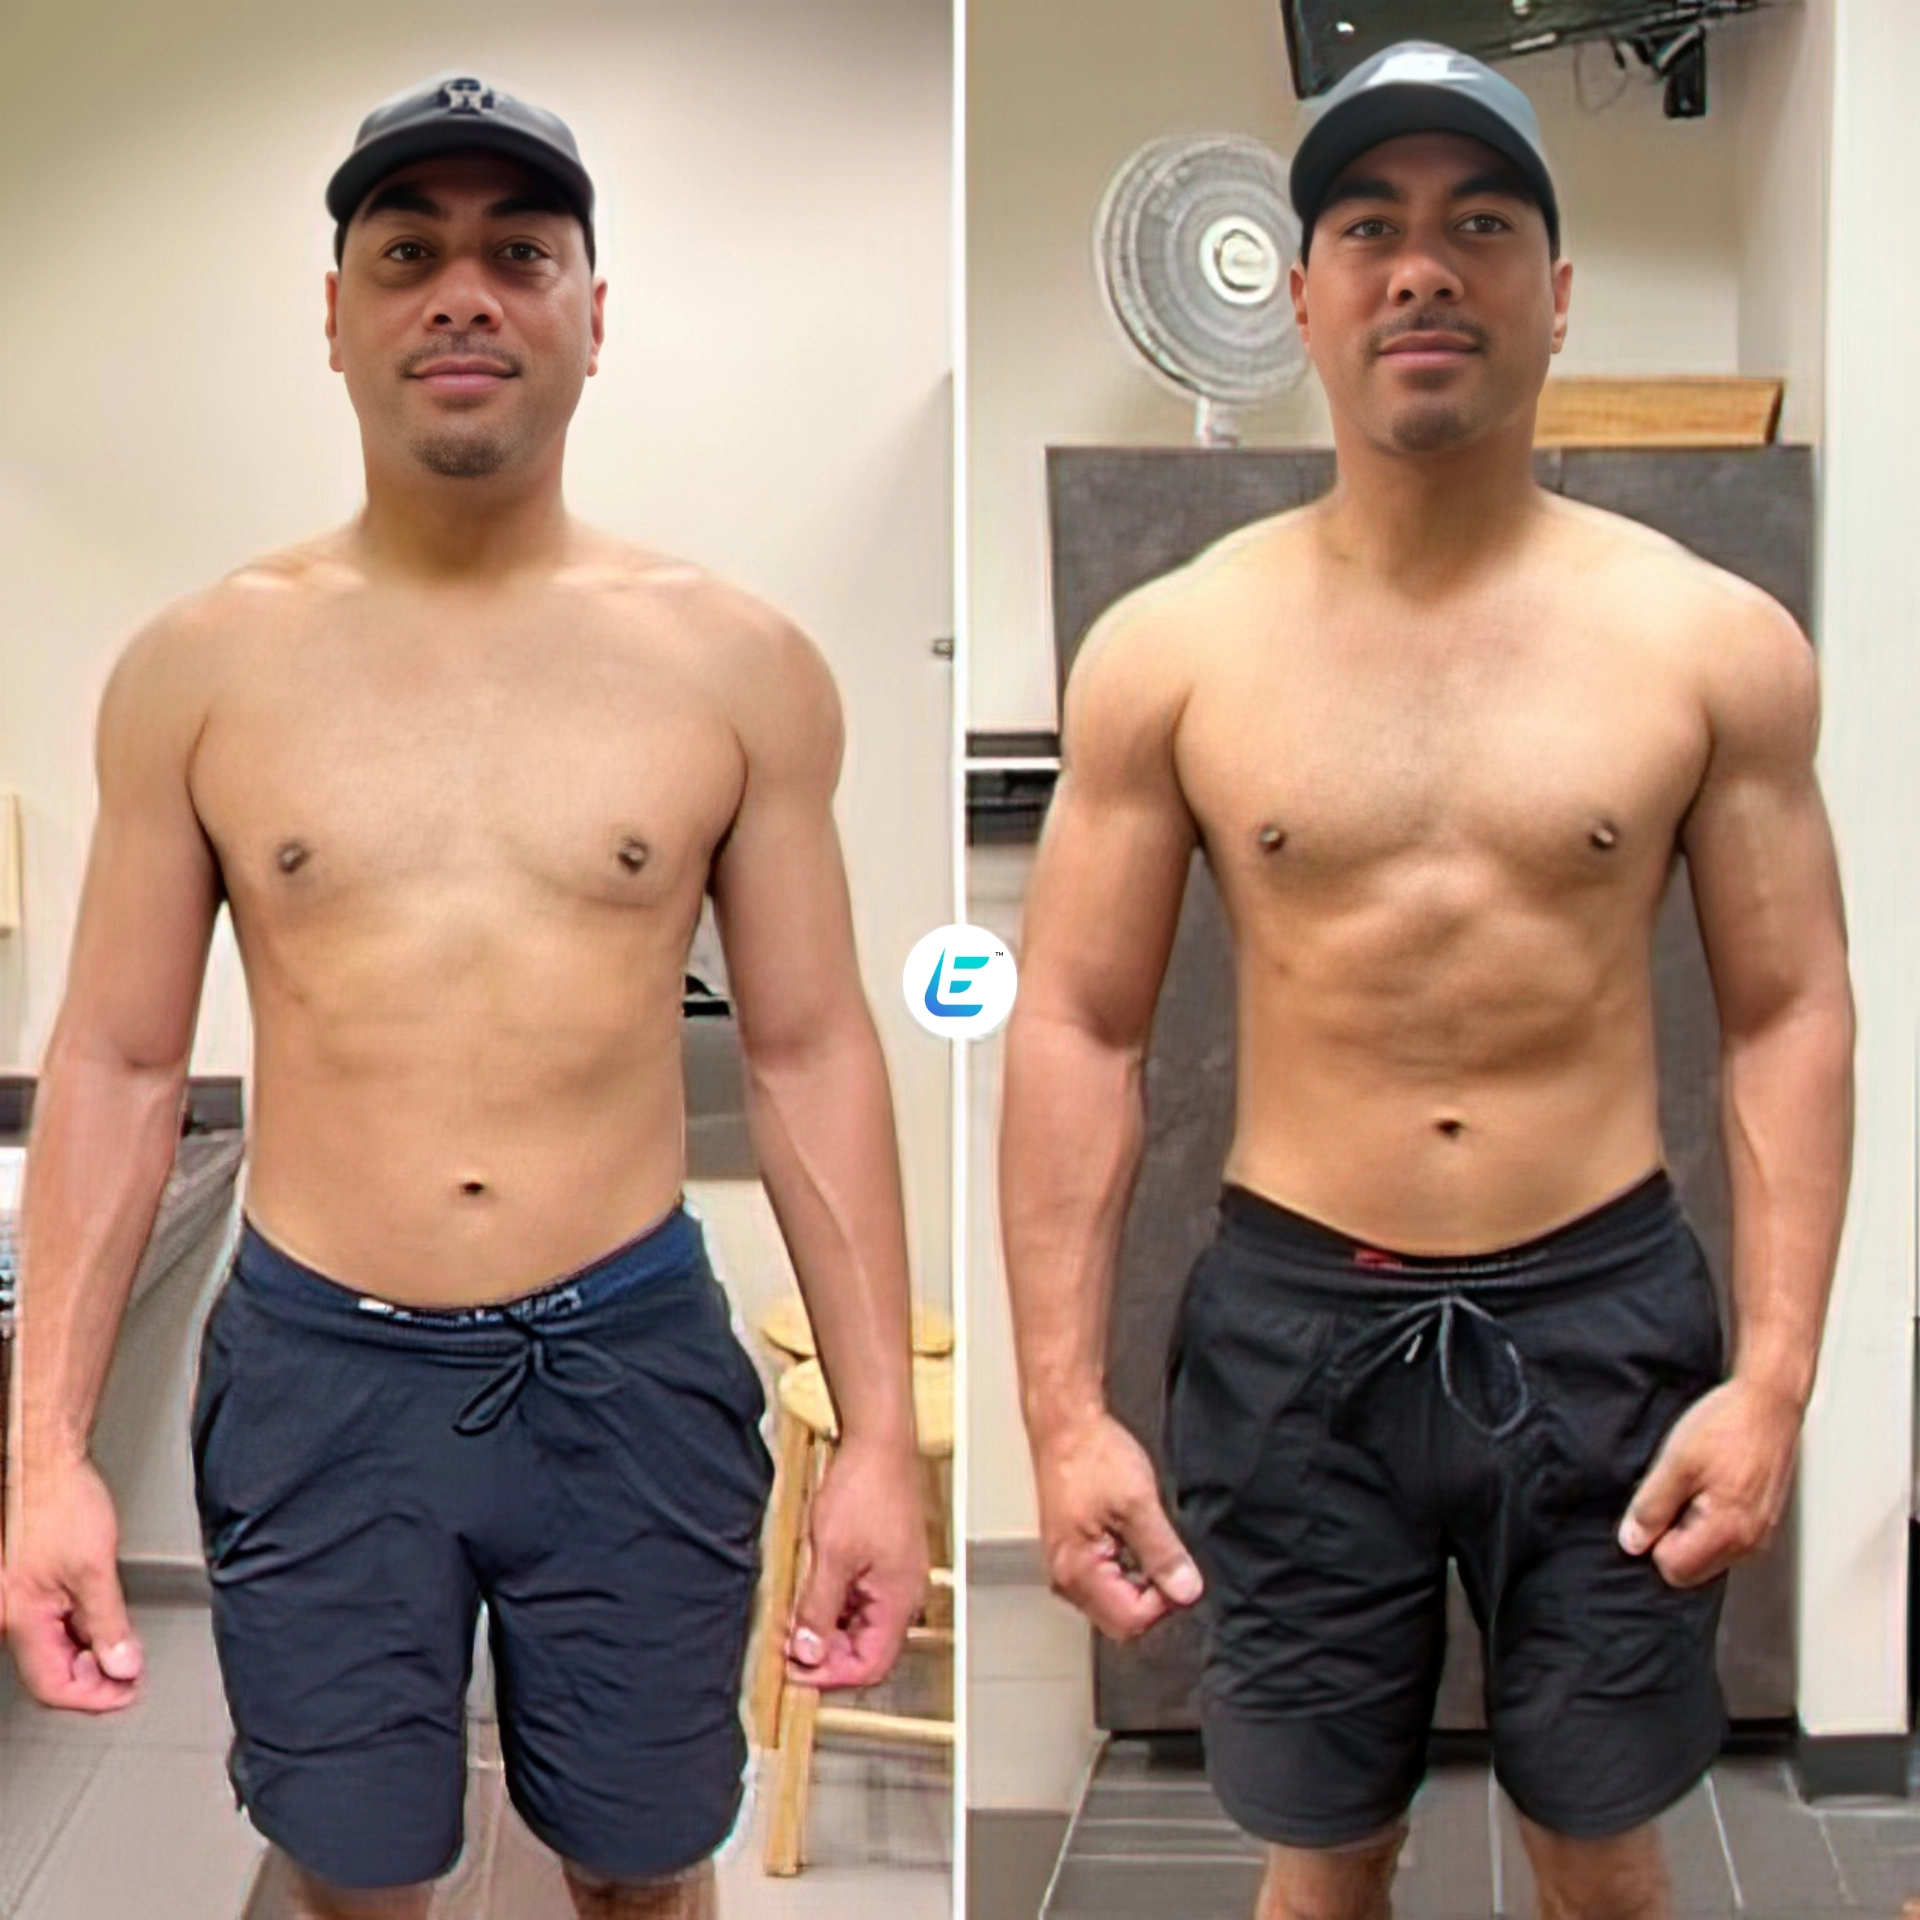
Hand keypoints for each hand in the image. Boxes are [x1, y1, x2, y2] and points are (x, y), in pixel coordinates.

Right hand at [7, 1455, 143, 1710]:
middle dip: (94, 1677)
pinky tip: (101, 1624)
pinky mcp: (26, 1589)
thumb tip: (123, 1665)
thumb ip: (109, 1623)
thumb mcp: (96, 1568)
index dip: (96, 1697)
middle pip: (51, 1672)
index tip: (128, 1692)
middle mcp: (10, 1615)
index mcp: (19, 1618)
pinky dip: (79, 1632)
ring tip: (122, 1647)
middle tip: (131, 1671)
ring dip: (89, 1655)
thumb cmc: (61, 1501)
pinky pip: (51, 1626)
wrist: (46, 1465)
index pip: (53, 1686)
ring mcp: (16, 1603)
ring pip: (52, 1650)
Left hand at [786, 1432, 929, 1691]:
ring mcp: (895, 1575)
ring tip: (793, 1620)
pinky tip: (808, 1594)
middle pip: (866, 1648)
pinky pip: (860, 1598)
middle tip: (787, 1647)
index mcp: (899, 1598)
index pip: (870, 1665)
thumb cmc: (865, 1486)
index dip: (830, 1675)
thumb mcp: (830, 1553)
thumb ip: (818, 1607)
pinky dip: (833, 1603)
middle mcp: (904, 1592)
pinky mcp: (885, 1558)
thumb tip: (808, 1652)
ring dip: (827, 1628)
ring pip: (861, 1624)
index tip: (795, 1670)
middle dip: (825, 1653)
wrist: (877, 1440)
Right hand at [1035, 1411, 1201, 1640]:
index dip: (1164, 1600)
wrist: (1066, 1425)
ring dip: (1140, 1581)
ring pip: (1115, 1602)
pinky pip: (1106, 1581)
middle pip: (1121, 1618)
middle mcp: (1064, 1577)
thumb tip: (1186, 1591)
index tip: (1178, 1570)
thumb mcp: (1139, 1504)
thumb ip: (1164, 1554)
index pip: (1132, 1621)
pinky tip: (1130, 1535)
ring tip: (1143, 1537)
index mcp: (1077, 1571)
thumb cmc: (1091, 1455)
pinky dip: (1127, 1567)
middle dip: (1151, 1595)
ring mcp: (1065, 1566)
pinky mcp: (1071, 1553)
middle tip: (1164, 1554)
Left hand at [1618, 1377, 1802, 1587]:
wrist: (1768, 1403)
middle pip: (1692, 1569)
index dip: (1653, 1540)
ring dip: (1690, 1529)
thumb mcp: (1675, 1462)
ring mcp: (1761, 1534)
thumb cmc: (1727, 1426)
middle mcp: (1750, 1543)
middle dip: (1672, 1539)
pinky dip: (1710, 1521)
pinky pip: (1726, 1540)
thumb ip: (1651, 1507)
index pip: (1673, 1569)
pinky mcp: (1764, 1522)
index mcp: (1727, 1531)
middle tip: (1672, 1494)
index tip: (1654, 1507)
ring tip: (1692, 1486)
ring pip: (1708, 1556)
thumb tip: (1632, 1543)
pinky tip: (1708, 1487)